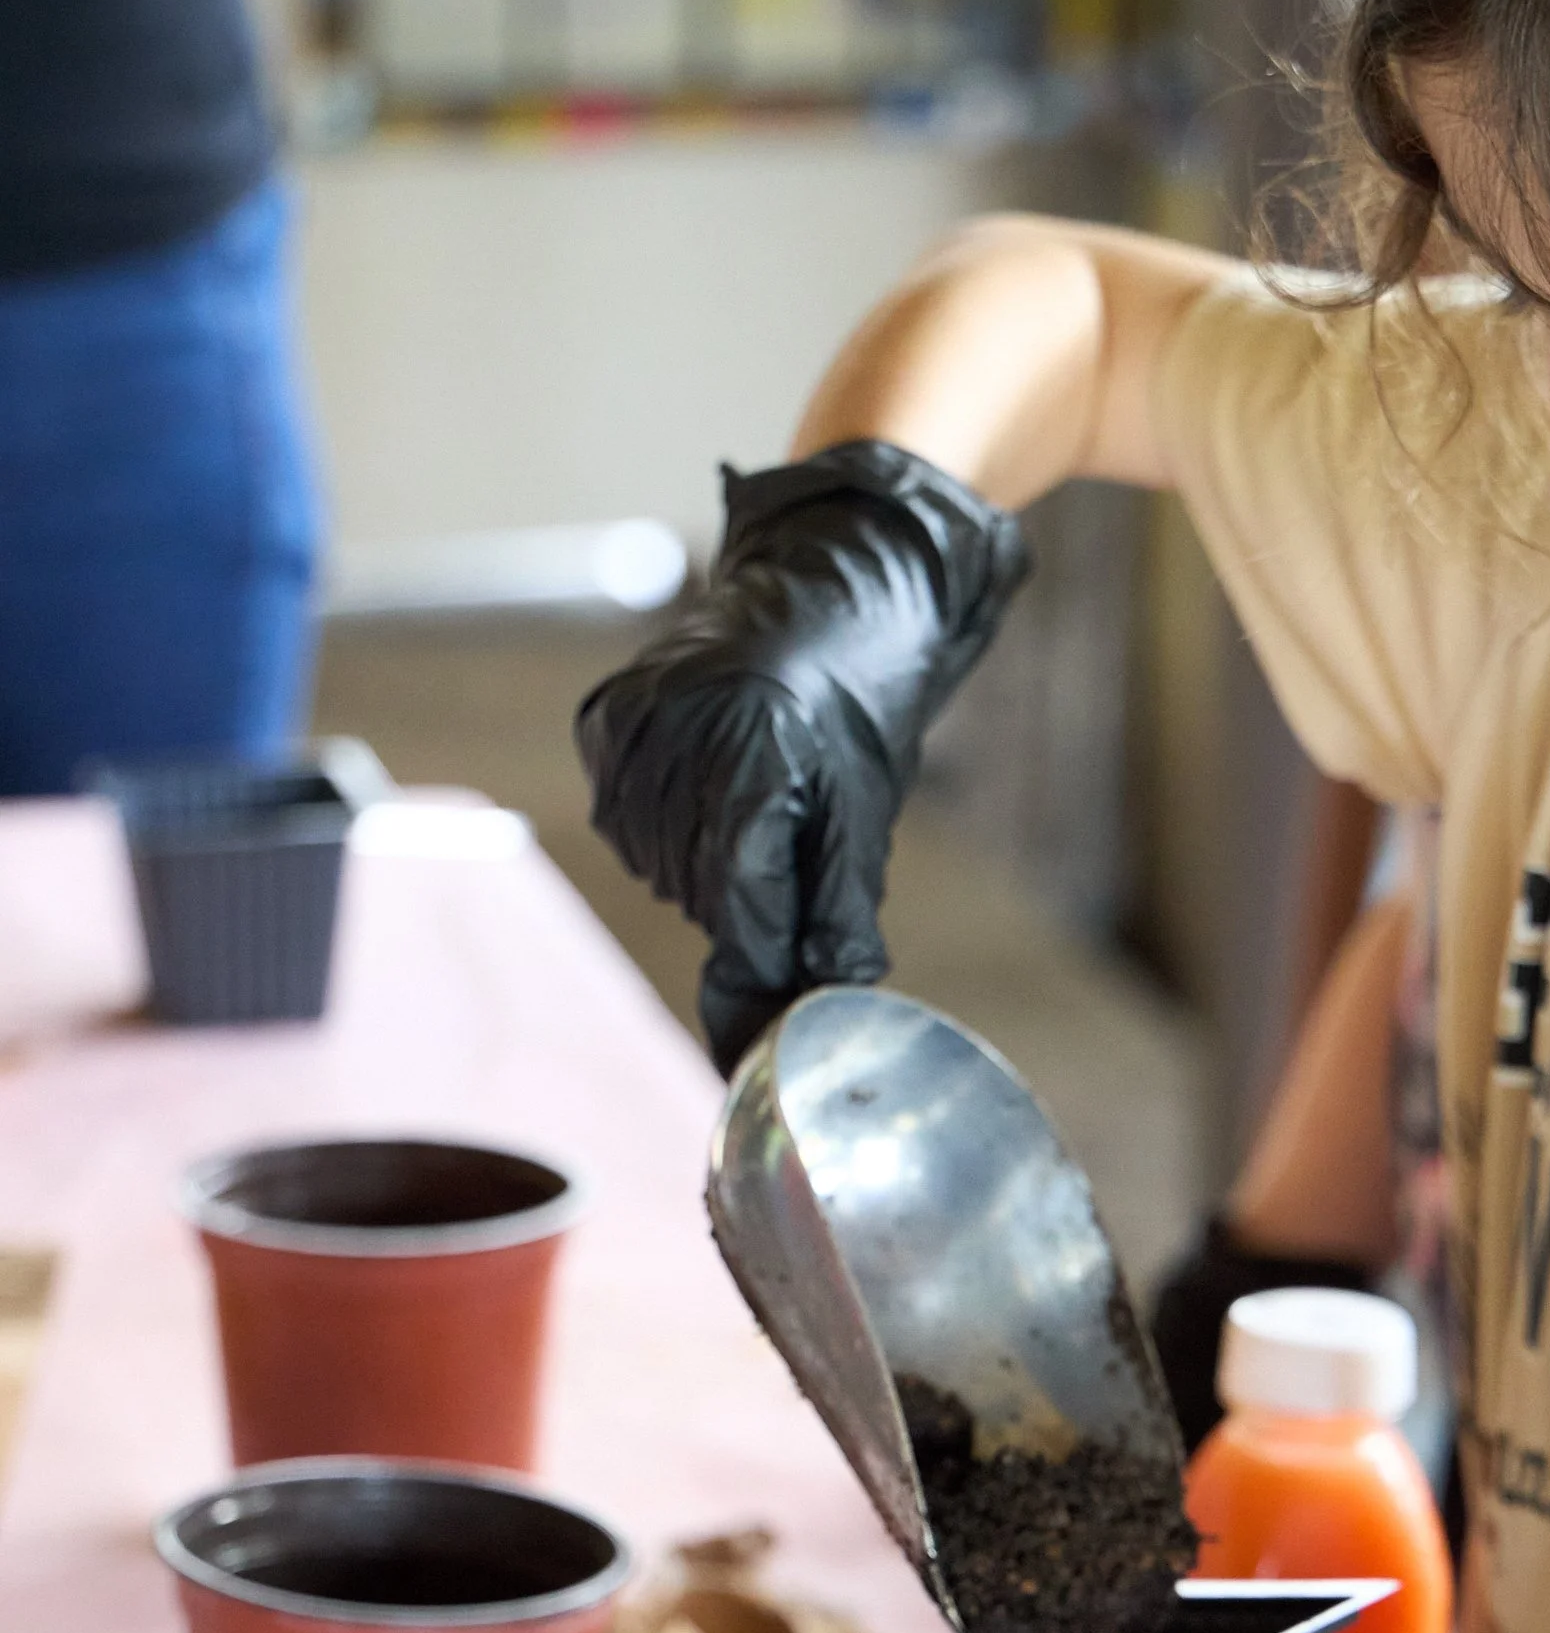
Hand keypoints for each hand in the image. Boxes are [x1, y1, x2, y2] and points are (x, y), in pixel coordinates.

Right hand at [576, 443, 1026, 1076]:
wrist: (821, 587)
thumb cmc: (855, 700)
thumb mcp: (862, 809)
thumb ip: (838, 908)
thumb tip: (829, 997)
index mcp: (756, 767)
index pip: (744, 917)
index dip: (753, 984)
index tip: (753, 1045)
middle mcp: (681, 744)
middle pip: (700, 897)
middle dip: (747, 903)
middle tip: (785, 849)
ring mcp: (633, 729)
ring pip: (657, 866)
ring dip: (703, 864)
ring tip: (750, 800)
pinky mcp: (604, 719)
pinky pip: (622, 821)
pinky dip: (662, 824)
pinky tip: (702, 783)